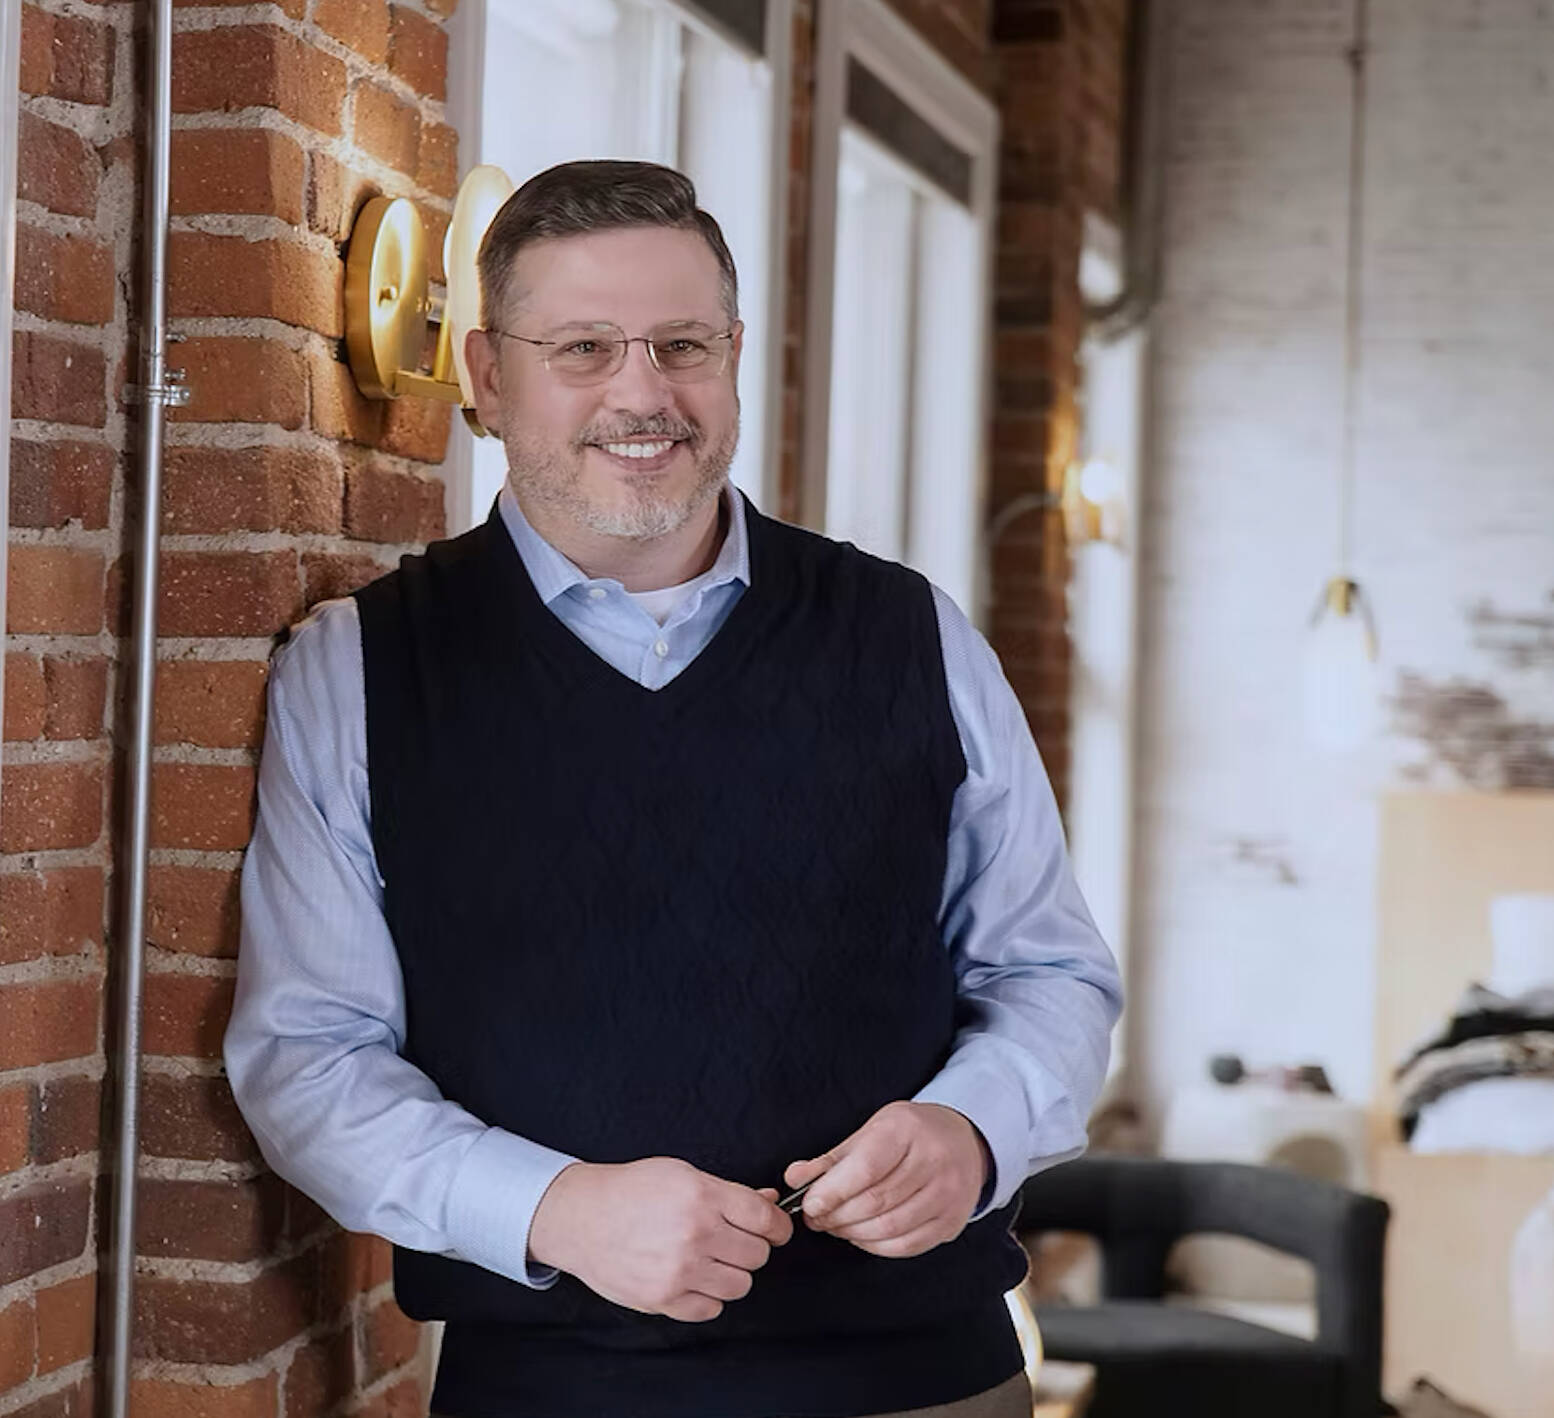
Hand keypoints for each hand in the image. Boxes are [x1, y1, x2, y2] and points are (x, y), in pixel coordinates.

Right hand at [527, 1157, 792, 1321]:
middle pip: (758, 1255)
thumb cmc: (632, 1190)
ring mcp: (680, 1271)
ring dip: (732, 1273)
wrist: (582, 1218)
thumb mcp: (683, 1175)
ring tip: (711, 1259)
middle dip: (752, 1247)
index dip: (778, 1226)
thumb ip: (730, 1192)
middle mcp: (696, 1235)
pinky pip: (711, 1308)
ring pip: (740, 1285)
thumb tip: (770, 1204)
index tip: (775, 1229)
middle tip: (733, 1240)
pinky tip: (693, 1278)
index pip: (766, 1219)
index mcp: (703, 1197)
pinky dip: (708, 1296)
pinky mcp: (664, 1300)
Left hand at [782, 1101, 990, 1258]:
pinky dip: (875, 1246)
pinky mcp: (951, 1223)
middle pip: (875, 1202)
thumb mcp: (871, 1131)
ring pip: (889, 1229)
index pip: (866, 1168)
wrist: (964, 1141)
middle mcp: (934, 1161)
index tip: (810, 1205)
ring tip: (835, 1225)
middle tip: (817, 1218)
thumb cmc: (910, 1134)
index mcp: (907, 1130)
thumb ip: (832, 1158)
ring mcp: (948, 1195)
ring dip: (852, 1233)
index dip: (833, 1191)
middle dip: (836, 1216)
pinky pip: (906, 1246)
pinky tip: (861, 1235)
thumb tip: (795, 1178)